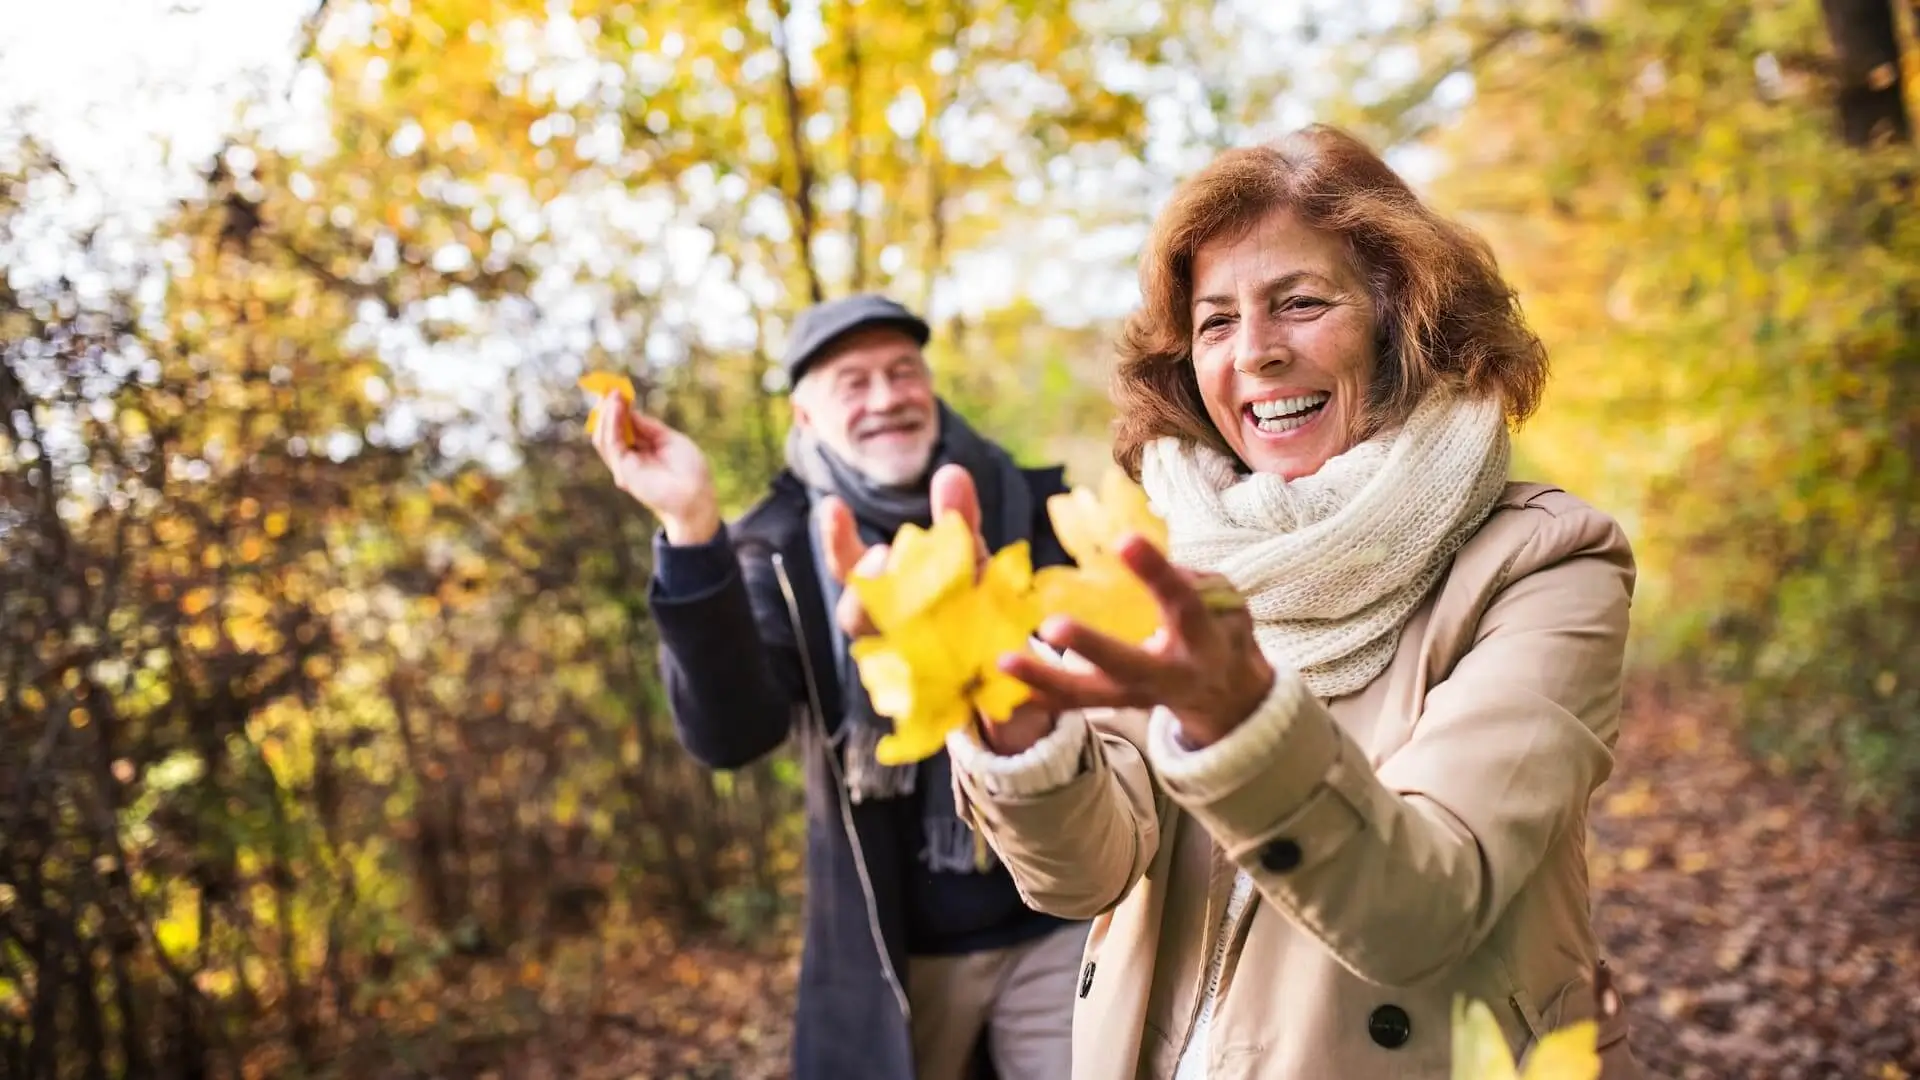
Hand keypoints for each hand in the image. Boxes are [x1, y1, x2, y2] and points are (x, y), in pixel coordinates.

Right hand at [590, 391, 719, 544]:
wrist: (697, 496)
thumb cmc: (690, 471)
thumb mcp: (670, 440)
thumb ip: (648, 427)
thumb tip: (630, 410)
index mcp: (641, 451)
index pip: (622, 428)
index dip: (619, 409)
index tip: (618, 389)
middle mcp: (629, 459)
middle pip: (609, 431)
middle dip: (608, 409)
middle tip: (611, 388)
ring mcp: (624, 467)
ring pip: (604, 437)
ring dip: (607, 414)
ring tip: (613, 395)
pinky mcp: (624, 472)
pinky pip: (611, 444)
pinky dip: (611, 424)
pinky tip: (616, 408)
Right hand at [821, 466, 1056, 756]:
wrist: (1003, 669)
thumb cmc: (973, 603)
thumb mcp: (970, 559)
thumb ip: (958, 521)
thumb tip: (951, 471)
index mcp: (884, 596)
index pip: (847, 569)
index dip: (835, 541)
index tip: (833, 505)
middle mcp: (884, 633)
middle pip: (855, 614)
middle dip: (866, 585)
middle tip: (884, 554)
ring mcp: (904, 668)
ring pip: (882, 652)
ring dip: (900, 626)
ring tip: (924, 601)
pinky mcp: (933, 699)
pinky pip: (926, 687)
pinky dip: (944, 668)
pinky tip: (965, 653)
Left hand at [1000, 537, 1273, 748]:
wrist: (1227, 697)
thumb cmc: (1220, 632)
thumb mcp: (1225, 601)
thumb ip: (1192, 579)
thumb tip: (1146, 556)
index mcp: (1202, 641)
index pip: (1181, 602)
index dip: (1156, 573)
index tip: (1126, 539)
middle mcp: (1169, 675)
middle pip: (1127, 664)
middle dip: (1091, 647)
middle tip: (1052, 626)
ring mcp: (1137, 697)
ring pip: (1089, 694)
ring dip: (1046, 679)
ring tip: (1004, 661)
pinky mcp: (1114, 706)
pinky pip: (1072, 706)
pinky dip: (1038, 698)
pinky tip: (1001, 686)